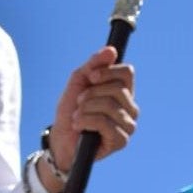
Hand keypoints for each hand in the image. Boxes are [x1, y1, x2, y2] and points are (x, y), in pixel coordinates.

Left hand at [41, 46, 137, 188]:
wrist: (61, 138)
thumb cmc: (71, 110)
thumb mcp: (79, 81)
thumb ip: (94, 65)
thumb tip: (111, 51)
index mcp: (124, 93)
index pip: (127, 73)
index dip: (107, 72)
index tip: (91, 78)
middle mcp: (130, 109)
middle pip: (118, 89)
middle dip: (92, 93)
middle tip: (80, 102)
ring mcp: (128, 126)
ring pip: (110, 105)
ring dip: (86, 108)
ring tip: (78, 116)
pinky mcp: (121, 141)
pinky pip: (105, 122)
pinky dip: (86, 121)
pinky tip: (79, 126)